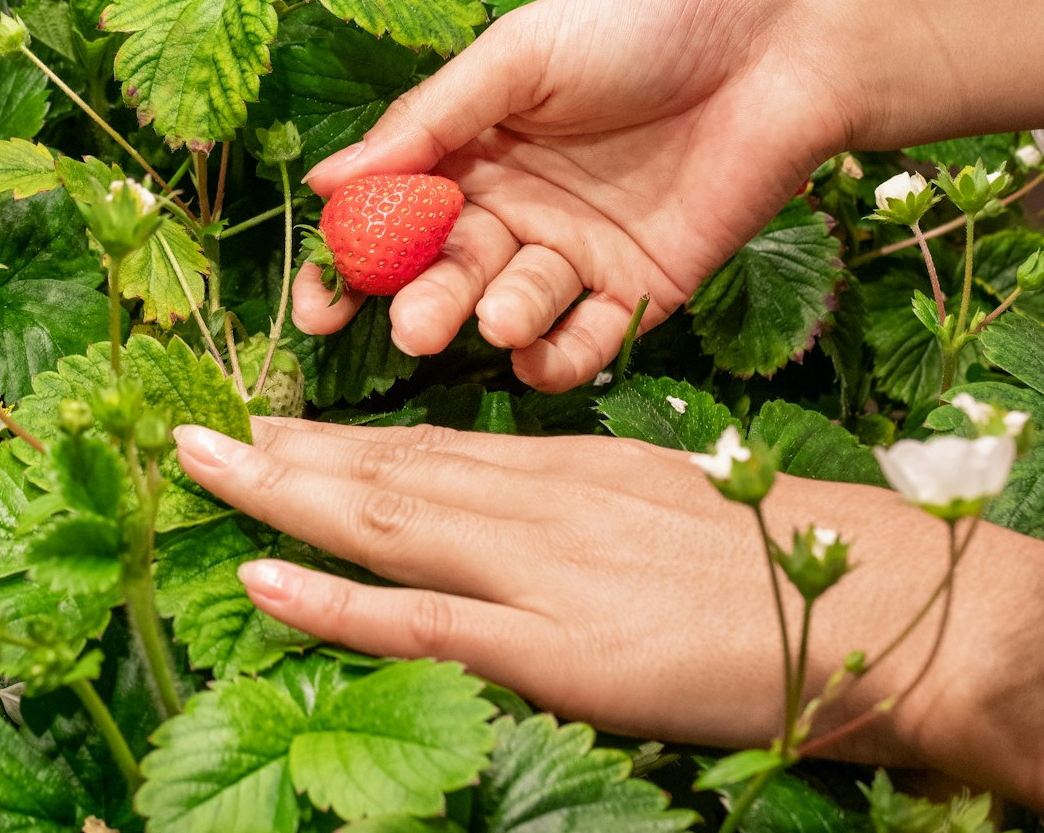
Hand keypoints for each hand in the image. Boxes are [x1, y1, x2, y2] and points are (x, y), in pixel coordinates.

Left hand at [173, 418, 1043, 804]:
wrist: (878, 609)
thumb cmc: (780, 559)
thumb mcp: (662, 502)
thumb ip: (576, 503)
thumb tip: (510, 508)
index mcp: (564, 467)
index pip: (423, 444)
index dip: (332, 436)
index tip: (262, 422)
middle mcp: (534, 501)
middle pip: (383, 467)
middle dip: (279, 449)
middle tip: (189, 427)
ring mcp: (537, 569)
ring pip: (385, 519)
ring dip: (280, 492)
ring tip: (200, 465)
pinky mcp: (554, 645)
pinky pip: (422, 618)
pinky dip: (336, 598)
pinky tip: (265, 576)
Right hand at [293, 0, 851, 390]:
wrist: (781, 44)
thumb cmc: (644, 24)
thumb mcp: (518, 56)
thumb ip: (425, 123)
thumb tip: (322, 183)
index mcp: (473, 150)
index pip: (392, 219)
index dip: (352, 263)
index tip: (319, 304)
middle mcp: (515, 209)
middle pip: (444, 274)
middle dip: (420, 304)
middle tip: (415, 325)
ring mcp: (576, 255)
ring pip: (508, 311)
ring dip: (493, 321)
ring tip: (499, 314)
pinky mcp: (641, 293)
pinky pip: (585, 344)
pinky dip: (558, 359)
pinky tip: (542, 352)